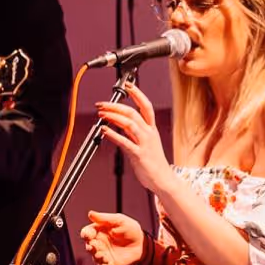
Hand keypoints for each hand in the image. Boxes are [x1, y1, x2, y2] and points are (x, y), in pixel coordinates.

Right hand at [79, 210, 146, 264]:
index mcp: (98, 231)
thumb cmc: (131, 229)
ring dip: (97, 257)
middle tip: (94, 247)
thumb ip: (105, 218)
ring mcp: (103, 254)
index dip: (86, 234)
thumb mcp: (119, 220)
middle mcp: (99, 243)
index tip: (88, 235)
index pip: (87, 233)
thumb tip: (91, 214)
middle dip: (90, 247)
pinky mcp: (109, 264)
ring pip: (94, 258)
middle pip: (89, 246)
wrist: (142, 244)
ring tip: (103, 257)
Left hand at [97, 83, 175, 197]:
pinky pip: (124, 141)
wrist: (163, 179)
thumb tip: (118, 122)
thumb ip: (132, 132)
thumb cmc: (153, 162)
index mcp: (151, 129)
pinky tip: (103, 130)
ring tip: (101, 114)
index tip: (127, 85)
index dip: (137, 94)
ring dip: (113, 117)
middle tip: (102, 104)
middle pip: (133, 113)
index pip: (146, 106)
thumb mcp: (145, 142)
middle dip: (115, 106)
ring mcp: (144, 143)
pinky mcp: (138, 154)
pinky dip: (112, 134)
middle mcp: (149, 133)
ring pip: (129, 124)